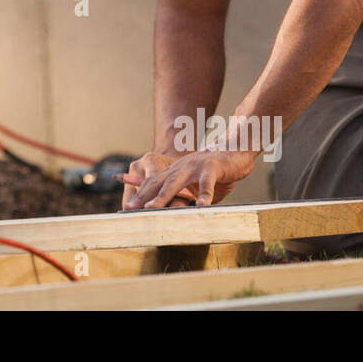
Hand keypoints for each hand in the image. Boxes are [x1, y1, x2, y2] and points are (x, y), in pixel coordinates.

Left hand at [120, 149, 256, 209]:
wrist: (235, 150)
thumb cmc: (214, 172)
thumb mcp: (193, 182)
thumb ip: (182, 194)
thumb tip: (170, 211)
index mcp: (175, 171)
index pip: (153, 183)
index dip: (139, 194)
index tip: (127, 206)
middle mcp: (181, 167)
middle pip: (159, 183)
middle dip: (143, 197)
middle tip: (130, 208)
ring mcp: (195, 166)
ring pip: (176, 183)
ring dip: (163, 196)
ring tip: (152, 208)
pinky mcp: (212, 167)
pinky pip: (207, 183)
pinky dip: (204, 194)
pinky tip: (201, 206)